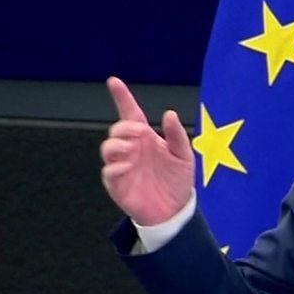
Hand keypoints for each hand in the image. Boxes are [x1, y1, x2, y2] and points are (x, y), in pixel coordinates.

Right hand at [100, 76, 194, 224]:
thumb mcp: (184, 156)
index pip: (130, 114)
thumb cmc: (177, 181)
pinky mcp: (118, 185)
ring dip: (117, 145)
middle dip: (124, 128)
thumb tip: (168, 114)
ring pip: (108, 148)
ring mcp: (123, 166)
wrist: (175, 211)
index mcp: (146, 139)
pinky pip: (109, 172)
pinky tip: (128, 166)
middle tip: (140, 133)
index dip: (122, 98)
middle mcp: (132, 149)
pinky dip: (116, 167)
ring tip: (132, 149)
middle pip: (117, 130)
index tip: (114, 81)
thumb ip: (177, 135)